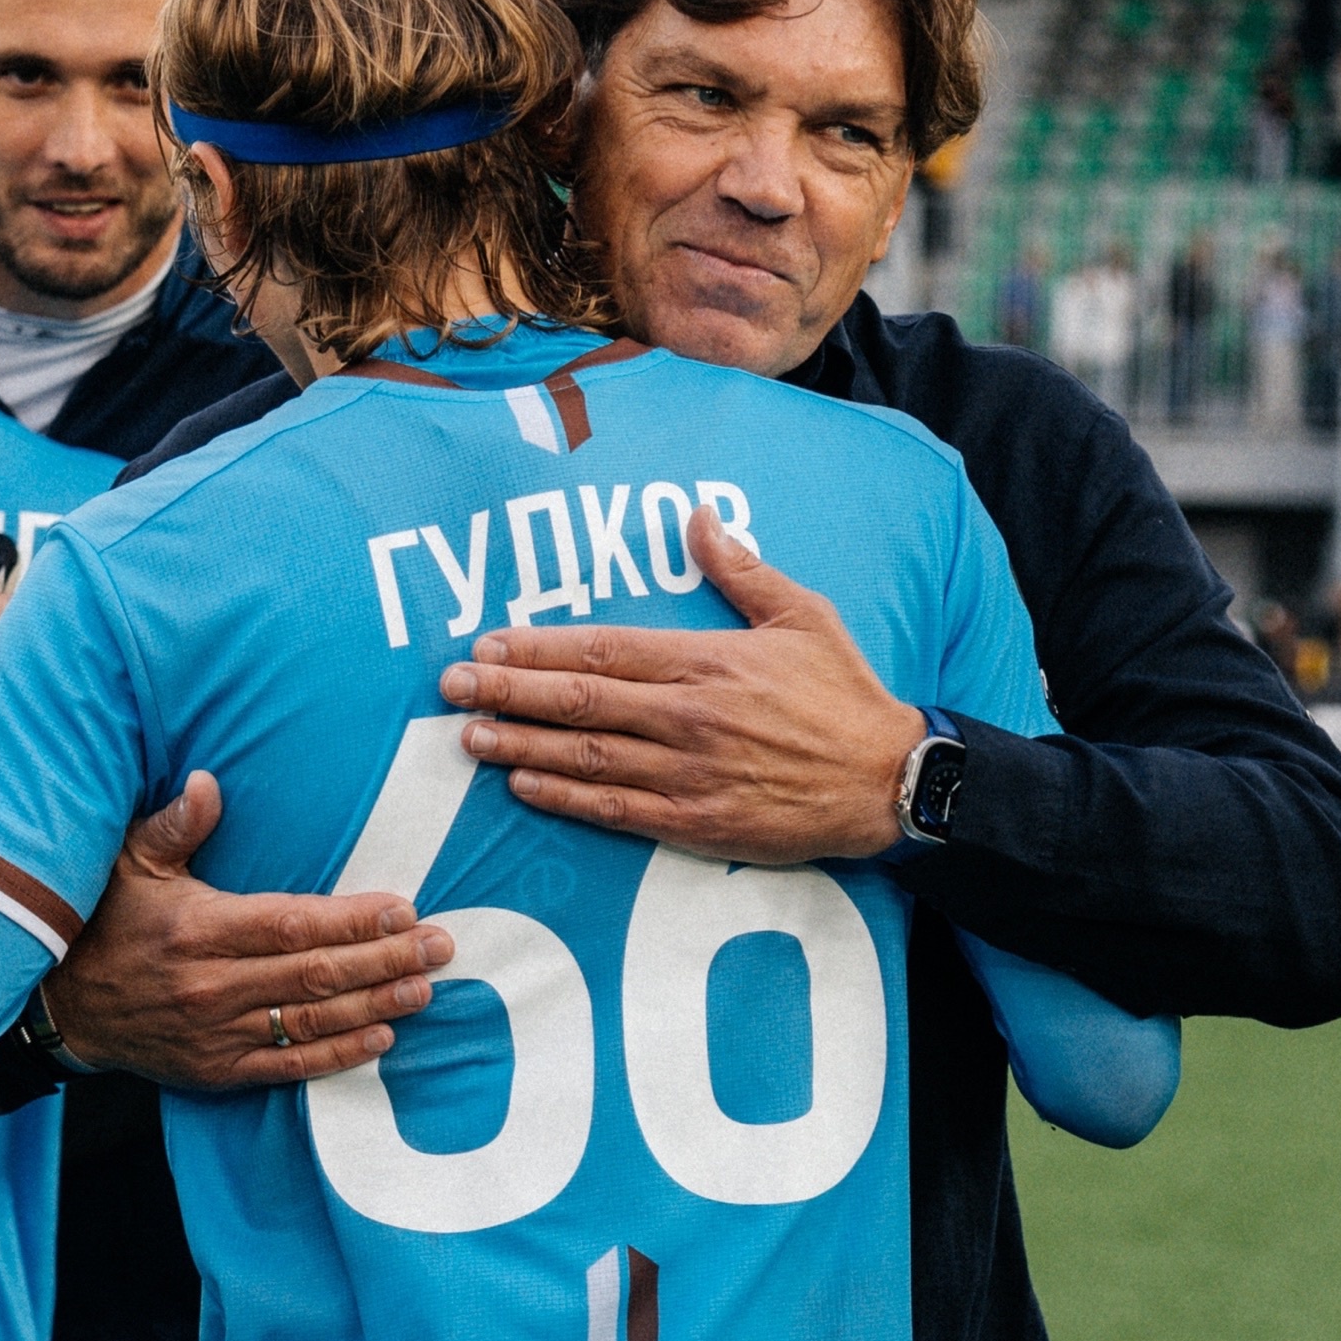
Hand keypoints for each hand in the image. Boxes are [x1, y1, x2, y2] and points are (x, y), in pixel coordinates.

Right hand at [42, 771, 455, 1086]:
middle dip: (385, 959)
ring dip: (376, 1004)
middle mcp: (211, 985)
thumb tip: (208, 783)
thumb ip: (174, 825)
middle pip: (315, 974)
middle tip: (440, 946)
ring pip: (311, 1019)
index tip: (402, 908)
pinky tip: (381, 1036)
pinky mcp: (217, 1069)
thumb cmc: (105, 920)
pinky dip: (338, 1053)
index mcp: (197, 928)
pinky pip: (289, 1066)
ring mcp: (216, 1033)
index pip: (292, 924)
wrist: (63, 1006)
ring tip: (425, 988)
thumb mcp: (127, 861)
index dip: (352, 919)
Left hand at [438, 507, 926, 863]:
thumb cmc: (843, 695)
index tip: (488, 643)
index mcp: (708, 661)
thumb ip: (742, 569)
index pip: (604, 650)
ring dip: (521, 744)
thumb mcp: (803, 615)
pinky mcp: (698, 823)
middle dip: (508, 691)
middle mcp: (689, 717)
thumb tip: (699, 517)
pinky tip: (523, 784)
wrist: (889, 782)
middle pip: (580, 701)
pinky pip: (617, 810)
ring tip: (468, 735)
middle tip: (451, 685)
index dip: (539, 647)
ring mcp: (690, 774)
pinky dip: (565, 797)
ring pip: (587, 756)